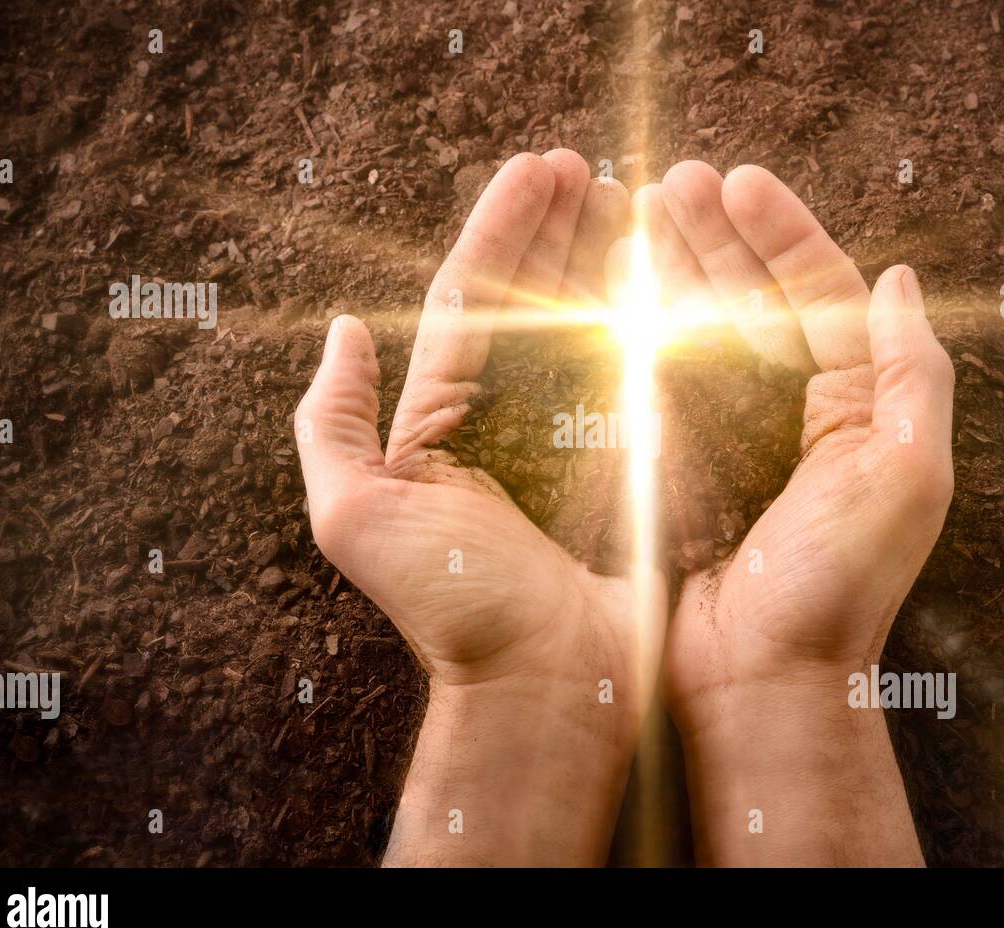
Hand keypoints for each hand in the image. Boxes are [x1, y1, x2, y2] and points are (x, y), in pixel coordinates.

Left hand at [295, 151, 656, 864]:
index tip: (543, 166)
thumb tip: (342, 332)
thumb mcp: (355, 514)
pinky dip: (655, 323)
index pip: (471, 299)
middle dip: (560, 228)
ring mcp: (575, 440)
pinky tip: (672, 276)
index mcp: (443, 420)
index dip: (504, 227)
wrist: (541, 685)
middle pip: (535, 300)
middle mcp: (509, 420)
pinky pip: (644, 380)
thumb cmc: (451, 607)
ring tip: (635, 199)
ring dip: (609, 259)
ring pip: (592, 329)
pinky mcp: (632, 465)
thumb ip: (331, 422)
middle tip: (595, 168)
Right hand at [652, 162, 954, 864]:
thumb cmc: (839, 589)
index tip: (740, 180)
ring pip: (699, 333)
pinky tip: (614, 293)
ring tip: (636, 214)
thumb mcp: (904, 474)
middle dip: (716, 236)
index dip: (784, 230)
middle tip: (672, 182)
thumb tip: (901, 279)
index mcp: (856, 406)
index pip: (821, 292)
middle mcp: (796, 414)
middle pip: (754, 300)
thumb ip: (912, 372)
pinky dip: (638, 336)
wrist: (762, 683)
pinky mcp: (679, 470)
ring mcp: (733, 440)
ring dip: (673, 271)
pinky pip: (658, 386)